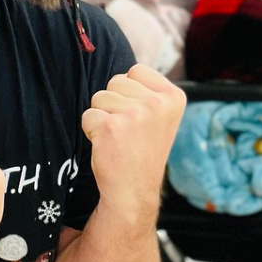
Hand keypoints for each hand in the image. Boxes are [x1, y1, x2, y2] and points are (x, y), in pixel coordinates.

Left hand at [81, 64, 186, 222]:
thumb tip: (125, 72)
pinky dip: (91, 130)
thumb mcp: (160, 116)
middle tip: (127, 131)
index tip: (139, 117)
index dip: (130, 93)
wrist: (134, 190)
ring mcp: (135, 114)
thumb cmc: (142, 150)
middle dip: (114, 103)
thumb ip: (148, 91)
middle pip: (115, 81)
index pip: (136, 71)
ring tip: (118, 138)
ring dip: (102, 117)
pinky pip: (87, 115)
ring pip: (99, 97)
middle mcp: (157, 103)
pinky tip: (108, 146)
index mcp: (174, 96)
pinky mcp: (111, 126)